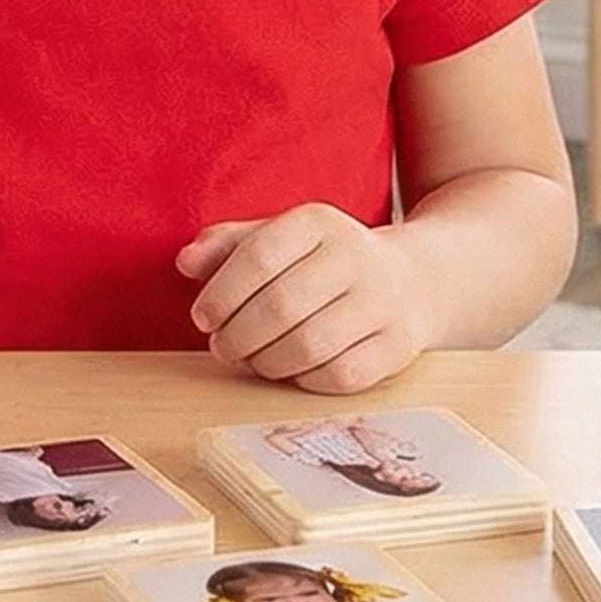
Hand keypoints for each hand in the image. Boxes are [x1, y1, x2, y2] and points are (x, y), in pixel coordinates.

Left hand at [176, 203, 425, 391]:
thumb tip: (185, 263)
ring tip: (252, 359)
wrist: (414, 279)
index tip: (202, 317)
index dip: (221, 293)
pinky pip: (340, 376)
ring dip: (266, 362)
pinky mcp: (398, 345)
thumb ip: (227, 246)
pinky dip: (306, 380)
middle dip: (238, 336)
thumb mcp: (279, 238)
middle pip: (280, 306)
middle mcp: (355, 256)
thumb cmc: (324, 262)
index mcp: (319, 222)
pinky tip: (293, 369)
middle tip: (222, 346)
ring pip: (308, 346)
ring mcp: (382, 302)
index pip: (258, 256)